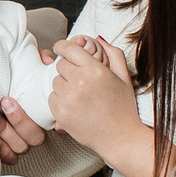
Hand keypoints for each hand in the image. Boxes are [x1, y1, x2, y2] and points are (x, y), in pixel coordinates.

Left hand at [0, 43, 55, 159]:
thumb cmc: (8, 79)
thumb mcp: (21, 67)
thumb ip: (37, 61)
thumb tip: (45, 58)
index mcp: (42, 113)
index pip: (54, 122)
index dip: (50, 119)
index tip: (27, 103)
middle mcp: (33, 131)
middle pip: (35, 137)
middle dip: (20, 120)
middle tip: (5, 101)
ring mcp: (19, 142)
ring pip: (21, 147)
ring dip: (5, 130)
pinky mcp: (6, 151)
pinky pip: (8, 157)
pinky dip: (0, 148)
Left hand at [49, 36, 141, 160]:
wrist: (121, 138)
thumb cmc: (124, 108)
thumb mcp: (124, 77)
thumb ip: (113, 54)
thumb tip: (98, 38)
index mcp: (95, 70)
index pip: (69, 49)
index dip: (63, 46)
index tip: (61, 48)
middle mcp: (79, 83)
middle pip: (61, 65)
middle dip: (69, 70)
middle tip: (81, 80)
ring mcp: (68, 99)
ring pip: (55, 81)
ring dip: (64, 85)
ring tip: (80, 96)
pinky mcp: (60, 114)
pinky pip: (51, 98)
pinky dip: (60, 100)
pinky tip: (75, 106)